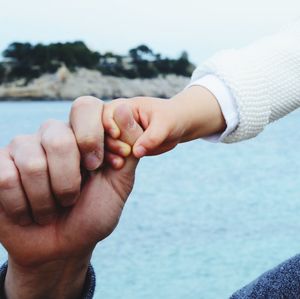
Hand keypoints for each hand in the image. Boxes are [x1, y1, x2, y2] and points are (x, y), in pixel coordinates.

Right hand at [0, 97, 142, 298]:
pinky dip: (23, 206)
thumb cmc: (94, 213)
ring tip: (51, 209)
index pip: (86, 107)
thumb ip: (129, 148)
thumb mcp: (120, 183)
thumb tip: (124, 107)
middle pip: (58, 138)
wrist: (64, 247)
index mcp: (83, 134)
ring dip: (47, 199)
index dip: (93, 138)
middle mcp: (54, 134)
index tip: (100, 167)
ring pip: (32, 162)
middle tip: (72, 199)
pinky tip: (29, 212)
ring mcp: (24, 148)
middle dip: (70, 181)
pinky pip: (5, 177)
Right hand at [103, 86, 225, 167]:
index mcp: (124, 107)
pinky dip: (113, 159)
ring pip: (104, 143)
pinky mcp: (121, 146)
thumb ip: (150, 137)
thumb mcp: (164, 125)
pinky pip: (111, 153)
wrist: (178, 127)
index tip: (117, 135)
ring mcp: (118, 134)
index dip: (108, 124)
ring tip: (120, 163)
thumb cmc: (172, 119)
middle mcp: (117, 119)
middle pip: (101, 130)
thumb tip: (135, 152)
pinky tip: (119, 165)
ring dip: (109, 153)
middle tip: (125, 152)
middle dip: (109, 142)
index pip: (106, 113)